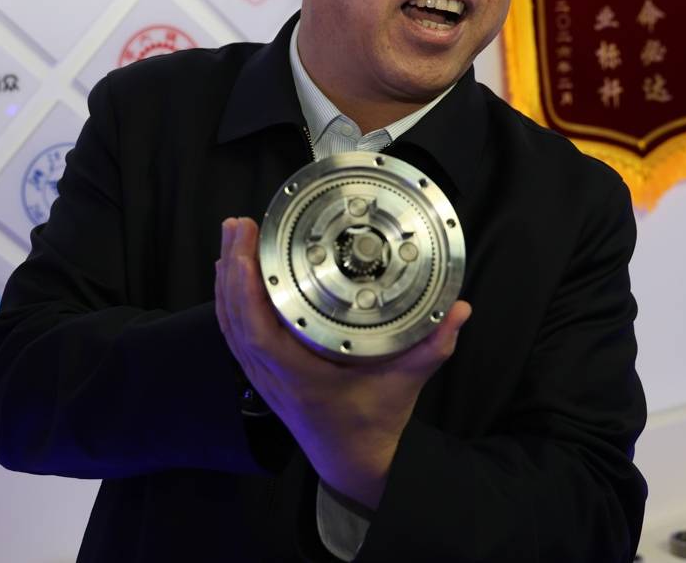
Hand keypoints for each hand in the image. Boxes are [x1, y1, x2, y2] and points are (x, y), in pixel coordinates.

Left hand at [214, 216, 471, 508]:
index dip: (247, 291)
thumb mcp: (405, 384)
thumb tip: (458, 310)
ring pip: (229, 323)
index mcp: (301, 378)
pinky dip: (229, 298)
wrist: (353, 460)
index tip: (248, 252)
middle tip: (239, 226)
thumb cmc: (373, 423)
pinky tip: (231, 270)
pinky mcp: (261, 370)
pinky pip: (234, 330)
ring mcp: (262, 375)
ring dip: (227, 278)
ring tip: (232, 235)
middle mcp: (273, 376)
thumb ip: (432, 346)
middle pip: (235, 319)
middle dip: (233, 267)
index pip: (260, 335)